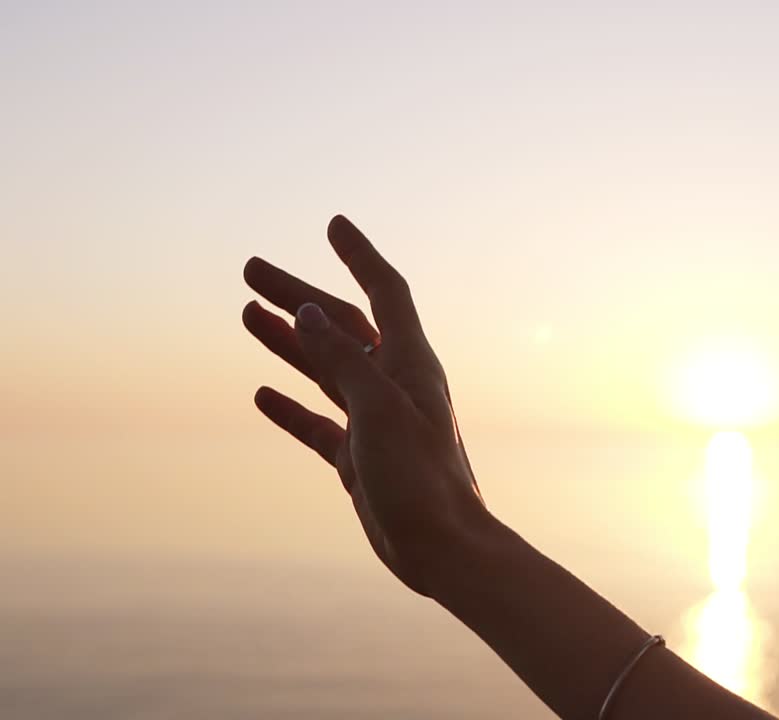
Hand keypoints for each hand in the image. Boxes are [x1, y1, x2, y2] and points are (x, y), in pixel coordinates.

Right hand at [242, 215, 486, 597]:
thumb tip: (306, 310)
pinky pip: (319, 421)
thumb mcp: (377, 409)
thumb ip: (342, 358)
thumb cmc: (421, 478)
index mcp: (410, 364)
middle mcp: (394, 385)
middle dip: (298, 295)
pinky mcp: (359, 458)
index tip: (334, 224)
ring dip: (288, 341)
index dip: (359, 257)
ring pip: (325, 368)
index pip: (385, 293)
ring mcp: (375, 421)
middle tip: (250, 270)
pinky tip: (262, 395)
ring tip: (245, 314)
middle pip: (341, 326)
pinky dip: (291, 406)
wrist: (443, 549)